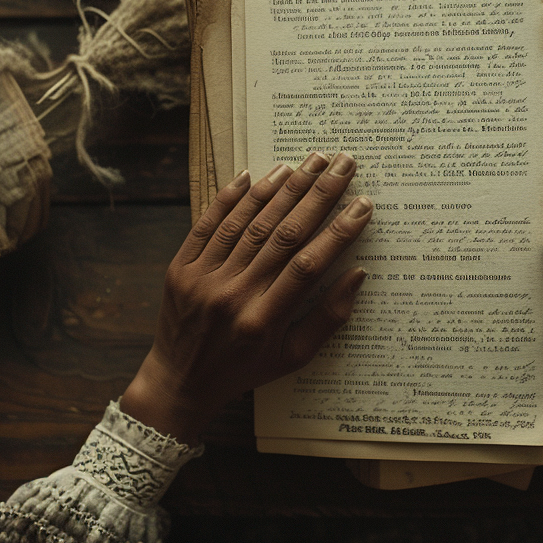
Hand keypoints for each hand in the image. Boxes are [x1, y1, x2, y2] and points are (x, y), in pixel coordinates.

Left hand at [120, 152, 372, 443]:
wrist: (180, 381)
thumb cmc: (245, 370)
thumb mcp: (293, 358)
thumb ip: (328, 318)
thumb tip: (357, 273)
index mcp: (263, 321)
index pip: (308, 266)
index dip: (338, 232)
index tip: (362, 205)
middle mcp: (233, 295)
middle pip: (282, 234)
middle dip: (318, 194)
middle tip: (343, 164)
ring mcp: (204, 278)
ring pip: (249, 222)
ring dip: (282, 187)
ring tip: (309, 161)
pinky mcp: (182, 266)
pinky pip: (210, 223)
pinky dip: (232, 197)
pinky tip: (256, 173)